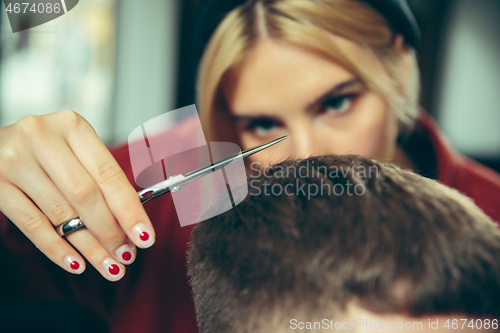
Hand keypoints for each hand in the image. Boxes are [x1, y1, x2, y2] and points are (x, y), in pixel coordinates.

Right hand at [0, 110, 154, 280]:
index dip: (129, 209)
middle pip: (86, 194)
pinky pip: (31, 223)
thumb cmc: (44, 150)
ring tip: (108, 265)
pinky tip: (76, 263)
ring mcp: (14, 160)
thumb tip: (132, 224)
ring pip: (61, 213)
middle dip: (110, 231)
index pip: (108, 174)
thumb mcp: (74, 151)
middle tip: (127, 255)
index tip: (145, 236)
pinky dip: (56, 247)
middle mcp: (42, 137)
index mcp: (72, 126)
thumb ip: (100, 180)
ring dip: (89, 246)